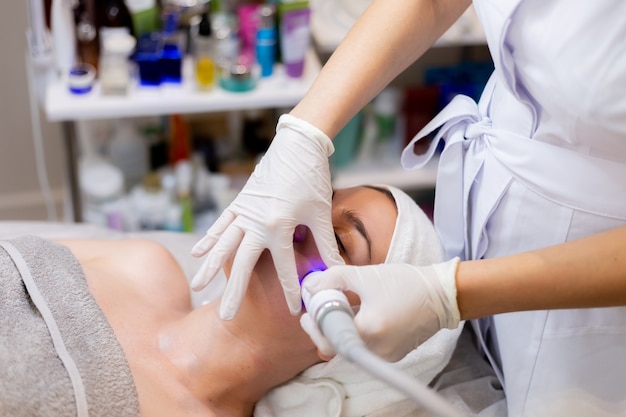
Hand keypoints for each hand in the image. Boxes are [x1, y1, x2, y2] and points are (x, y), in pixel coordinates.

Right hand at [191, 114, 343, 319]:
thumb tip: (336, 270)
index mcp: (279, 226)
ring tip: (199, 287)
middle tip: (227, 317)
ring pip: (224, 245)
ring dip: (210, 267)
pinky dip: (209, 239)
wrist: (297, 144)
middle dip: (235, 292)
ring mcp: (244, 211)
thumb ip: (326, 244)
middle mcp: (256, 222)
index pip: (284, 268)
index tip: (293, 311)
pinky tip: (198, 253)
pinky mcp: (240, 202)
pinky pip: (221, 224)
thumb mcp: (321, 212)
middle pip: (242, 264)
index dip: (291, 291)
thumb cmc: (312, 177)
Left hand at [301, 259, 460, 361]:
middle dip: (326, 323)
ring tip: (347, 303)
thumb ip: (331, 280)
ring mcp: (385, 355)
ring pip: (351, 344)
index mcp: (368, 330)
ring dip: (343, 325)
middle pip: (337, 343)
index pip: (326, 339)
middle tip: (324, 304)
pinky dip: (359, 331)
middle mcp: (376, 349)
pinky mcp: (393, 355)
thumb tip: (309, 287)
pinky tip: (364, 312)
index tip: (311, 307)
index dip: (314, 324)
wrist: (442, 295)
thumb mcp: (363, 275)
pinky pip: (366, 345)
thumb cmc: (404, 283)